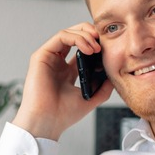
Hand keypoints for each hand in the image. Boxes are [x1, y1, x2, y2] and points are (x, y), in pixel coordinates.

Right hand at [11, 23, 113, 140]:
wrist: (48, 122)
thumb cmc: (63, 114)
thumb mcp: (90, 98)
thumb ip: (103, 87)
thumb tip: (113, 75)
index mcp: (66, 71)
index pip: (81, 48)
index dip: (95, 43)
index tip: (107, 49)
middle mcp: (57, 62)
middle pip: (74, 35)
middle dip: (91, 33)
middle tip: (102, 41)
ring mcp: (49, 58)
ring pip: (68, 33)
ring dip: (85, 35)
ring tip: (96, 47)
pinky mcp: (41, 56)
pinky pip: (60, 36)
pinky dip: (76, 38)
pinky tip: (87, 49)